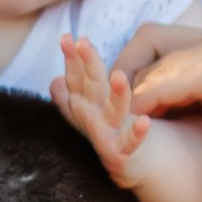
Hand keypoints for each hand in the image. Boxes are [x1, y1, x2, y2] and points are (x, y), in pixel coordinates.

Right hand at [53, 35, 159, 187]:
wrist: (130, 164)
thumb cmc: (110, 129)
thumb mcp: (92, 106)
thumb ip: (76, 90)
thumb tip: (56, 80)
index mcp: (85, 102)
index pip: (76, 77)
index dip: (72, 58)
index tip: (68, 37)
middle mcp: (92, 117)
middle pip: (90, 88)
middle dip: (86, 65)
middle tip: (83, 43)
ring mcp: (106, 135)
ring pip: (112, 112)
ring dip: (116, 95)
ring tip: (119, 75)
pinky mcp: (120, 154)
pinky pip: (129, 143)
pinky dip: (136, 134)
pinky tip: (145, 122)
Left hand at [109, 23, 201, 201]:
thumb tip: (153, 130)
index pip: (157, 50)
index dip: (122, 83)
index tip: (99, 122)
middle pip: (147, 42)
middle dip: (111, 80)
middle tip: (90, 121)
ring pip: (154, 52)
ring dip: (121, 91)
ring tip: (103, 131)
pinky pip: (173, 73)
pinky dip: (148, 100)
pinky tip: (140, 134)